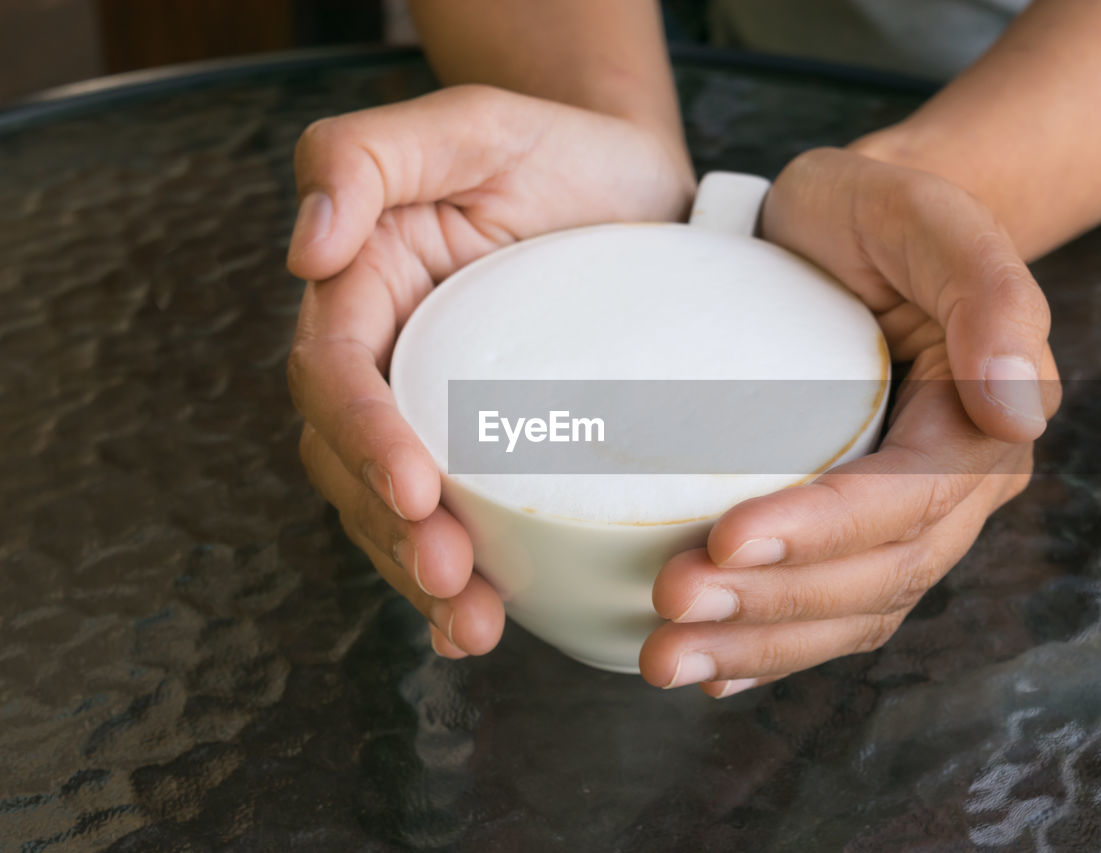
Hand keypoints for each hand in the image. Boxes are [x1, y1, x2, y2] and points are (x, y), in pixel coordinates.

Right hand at [287, 85, 694, 657]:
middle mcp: (388, 357)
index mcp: (364, 287)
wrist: (641, 188)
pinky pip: (457, 514)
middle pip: (353, 461)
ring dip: (420, 574)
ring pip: (394, 507)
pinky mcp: (490, 446)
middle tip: (450, 580)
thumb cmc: (556, 148)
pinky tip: (485, 618)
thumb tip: (307, 249)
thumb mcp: (470, 124)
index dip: (363, 437)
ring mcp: (436, 408)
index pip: (337, 375)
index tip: (415, 488)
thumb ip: (365, 156)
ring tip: (470, 625)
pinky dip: (464, 573)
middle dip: (392, 530)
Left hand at [640, 147, 1061, 695]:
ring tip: (666, 657)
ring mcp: (898, 520)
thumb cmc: (879, 217)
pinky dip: (767, 648)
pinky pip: (821, 609)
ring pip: (848, 611)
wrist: (838, 230)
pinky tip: (710, 671)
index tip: (728, 537)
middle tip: (672, 606)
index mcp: (981, 427)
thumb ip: (990, 292)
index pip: (911, 500)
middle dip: (776, 603)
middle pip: (877, 577)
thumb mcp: (931, 218)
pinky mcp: (845, 531)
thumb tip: (1019, 408)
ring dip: (760, 645)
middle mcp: (951, 491)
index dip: (825, 531)